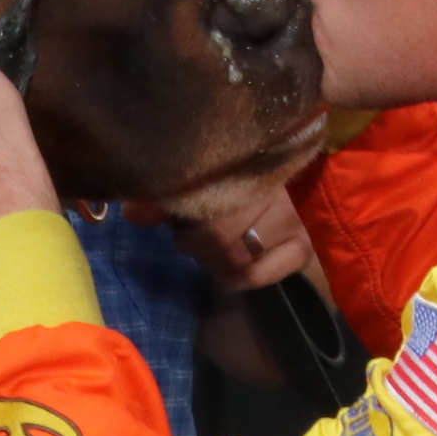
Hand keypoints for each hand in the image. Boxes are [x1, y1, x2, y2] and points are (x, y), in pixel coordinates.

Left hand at [137, 186, 310, 288]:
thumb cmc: (235, 171)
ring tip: (209, 250)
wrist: (294, 180)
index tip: (168, 216)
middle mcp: (276, 186)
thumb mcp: (198, 174)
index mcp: (248, 158)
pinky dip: (238, 278)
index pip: (206, 193)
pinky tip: (227, 273)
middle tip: (191, 234)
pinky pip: (262, 273)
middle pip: (219, 233)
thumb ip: (165, 192)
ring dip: (213, 260)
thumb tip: (133, 213)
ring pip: (236, 255)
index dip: (180, 214)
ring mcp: (293, 217)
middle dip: (195, 241)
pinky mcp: (302, 245)